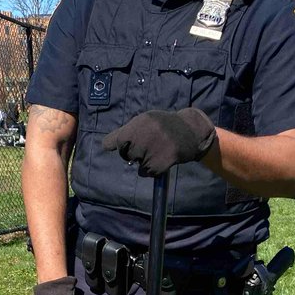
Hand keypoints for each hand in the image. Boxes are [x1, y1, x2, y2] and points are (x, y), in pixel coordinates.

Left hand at [101, 108, 215, 176]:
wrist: (188, 132)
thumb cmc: (162, 126)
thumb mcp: (144, 121)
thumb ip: (124, 132)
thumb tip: (106, 146)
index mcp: (138, 125)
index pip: (116, 142)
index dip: (121, 145)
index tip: (128, 144)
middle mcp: (143, 138)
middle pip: (126, 154)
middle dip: (133, 153)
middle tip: (147, 146)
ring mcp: (151, 152)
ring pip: (136, 164)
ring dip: (143, 161)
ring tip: (156, 151)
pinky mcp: (158, 165)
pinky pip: (145, 172)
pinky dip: (151, 169)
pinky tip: (160, 159)